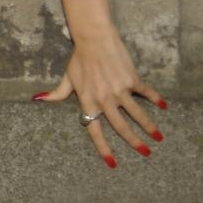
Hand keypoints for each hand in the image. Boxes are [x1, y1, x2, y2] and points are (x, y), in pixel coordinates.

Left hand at [34, 26, 166, 168]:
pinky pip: (145, 92)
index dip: (103, 148)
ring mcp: (119, 89)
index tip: (113, 163)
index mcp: (88, 101)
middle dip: (134, 142)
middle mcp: (104, 99)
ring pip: (136, 113)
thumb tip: (38, 99)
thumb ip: (57, 93)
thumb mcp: (67, 78)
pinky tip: (164, 106)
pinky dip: (155, 99)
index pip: (95, 130)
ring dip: (149, 126)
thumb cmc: (79, 59)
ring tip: (159, 137)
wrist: (94, 39)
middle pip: (121, 127)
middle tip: (146, 153)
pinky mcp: (131, 79)